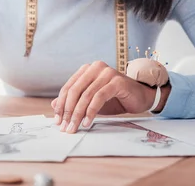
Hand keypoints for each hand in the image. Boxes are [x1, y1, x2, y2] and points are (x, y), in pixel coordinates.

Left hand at [51, 61, 167, 132]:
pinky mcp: (117, 82)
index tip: (57, 120)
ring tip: (75, 127)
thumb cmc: (115, 99)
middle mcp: (95, 67)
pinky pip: (99, 97)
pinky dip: (91, 111)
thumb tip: (53, 105)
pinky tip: (87, 122)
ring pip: (86, 95)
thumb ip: (74, 101)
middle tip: (65, 127)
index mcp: (87, 69)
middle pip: (75, 90)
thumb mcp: (91, 101)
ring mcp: (107, 73)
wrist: (141, 98)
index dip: (61, 104)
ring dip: (78, 114)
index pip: (68, 87)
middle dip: (68, 111)